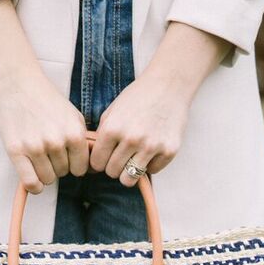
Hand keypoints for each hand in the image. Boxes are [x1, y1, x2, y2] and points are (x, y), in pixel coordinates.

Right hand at [0, 0, 89, 193]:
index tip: (67, 159)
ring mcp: (36, 147)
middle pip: (63, 174)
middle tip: (49, 152)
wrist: (19, 84)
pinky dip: (34, 186)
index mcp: (74, 134)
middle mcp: (56, 142)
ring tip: (39, 157)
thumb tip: (90, 169)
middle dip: (58, 166)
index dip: (74, 166)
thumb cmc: (47, 101)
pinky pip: (30, 183)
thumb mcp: (74, 117)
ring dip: (45, 173)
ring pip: (47, 179)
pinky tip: (34, 180)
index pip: (80, 169)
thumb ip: (83, 141)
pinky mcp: (16, 151)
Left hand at [90, 69, 189, 186]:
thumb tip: (94, 161)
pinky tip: (152, 150)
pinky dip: (150, 164)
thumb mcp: (112, 112)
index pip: (97, 163)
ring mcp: (151, 146)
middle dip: (114, 166)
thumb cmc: (138, 97)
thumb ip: (102, 135)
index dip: (100, 161)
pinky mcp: (168, 151)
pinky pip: (152, 171)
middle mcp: (131, 139)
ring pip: (129, 179)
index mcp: (112, 129)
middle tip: (121, 156)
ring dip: (129, 171)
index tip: (106, 156)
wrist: (169, 85)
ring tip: (133, 158)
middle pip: (112, 173)